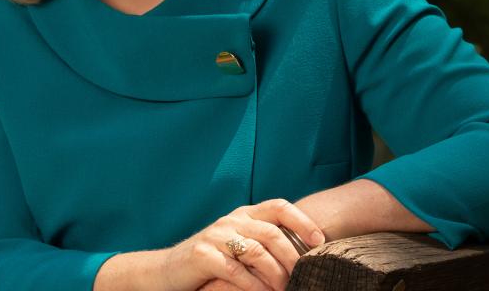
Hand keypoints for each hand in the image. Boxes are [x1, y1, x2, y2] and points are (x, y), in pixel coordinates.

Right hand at [159, 198, 324, 290]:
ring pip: (256, 251)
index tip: (320, 240)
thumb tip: (306, 253)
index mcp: (245, 213)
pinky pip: (235, 270)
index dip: (302, 221)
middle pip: (272, 232)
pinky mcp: (202, 255)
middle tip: (304, 275)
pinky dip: (253, 285)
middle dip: (292, 255)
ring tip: (285, 289)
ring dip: (275, 273)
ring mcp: (216, 236)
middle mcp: (232, 220)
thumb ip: (264, 242)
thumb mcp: (240, 244)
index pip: (279, 206)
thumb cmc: (213, 260)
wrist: (168, 270)